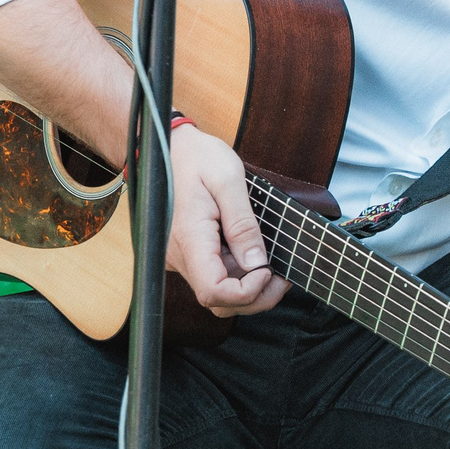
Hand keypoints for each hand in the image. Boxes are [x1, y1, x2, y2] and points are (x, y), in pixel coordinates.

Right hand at [166, 126, 286, 316]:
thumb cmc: (195, 156)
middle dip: (254, 298)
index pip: (214, 291)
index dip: (246, 293)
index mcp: (189, 237)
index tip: (269, 271)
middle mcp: (178, 254)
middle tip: (283, 278)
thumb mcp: (228, 179)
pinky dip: (236, 274)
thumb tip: (256, 262)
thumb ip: (243, 223)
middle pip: (216, 300)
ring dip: (247, 288)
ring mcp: (179, 255)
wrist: (167, 147)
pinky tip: (254, 257)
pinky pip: (211, 274)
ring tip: (273, 267)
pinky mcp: (186, 252)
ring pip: (215, 292)